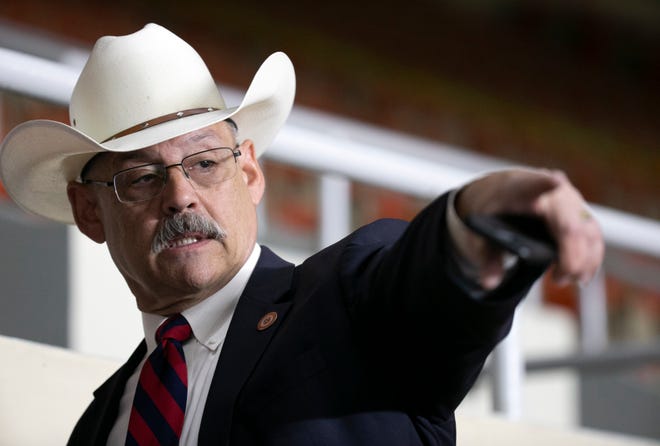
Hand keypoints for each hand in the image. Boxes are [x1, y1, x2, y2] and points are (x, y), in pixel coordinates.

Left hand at [454, 168, 604, 287]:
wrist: (502, 192)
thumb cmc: (490, 211)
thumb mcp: (479, 232)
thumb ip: (485, 258)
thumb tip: (490, 284)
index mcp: (519, 188)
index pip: (532, 183)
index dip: (544, 183)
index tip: (554, 182)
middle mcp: (550, 188)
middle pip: (569, 222)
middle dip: (571, 255)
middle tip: (559, 280)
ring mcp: (569, 199)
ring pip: (588, 230)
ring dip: (584, 261)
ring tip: (563, 280)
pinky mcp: (579, 210)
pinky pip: (593, 235)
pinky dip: (591, 257)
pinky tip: (581, 276)